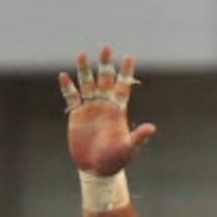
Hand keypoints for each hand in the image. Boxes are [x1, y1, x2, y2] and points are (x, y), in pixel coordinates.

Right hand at [59, 46, 155, 175]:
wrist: (98, 169)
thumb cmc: (116, 160)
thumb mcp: (129, 148)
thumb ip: (139, 137)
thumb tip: (152, 127)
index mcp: (119, 111)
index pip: (122, 87)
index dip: (125, 73)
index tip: (128, 57)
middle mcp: (105, 106)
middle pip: (105, 80)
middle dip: (106, 65)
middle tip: (107, 48)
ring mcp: (90, 108)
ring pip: (87, 84)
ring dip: (84, 70)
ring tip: (82, 54)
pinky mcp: (76, 114)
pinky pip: (71, 97)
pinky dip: (68, 87)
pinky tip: (64, 76)